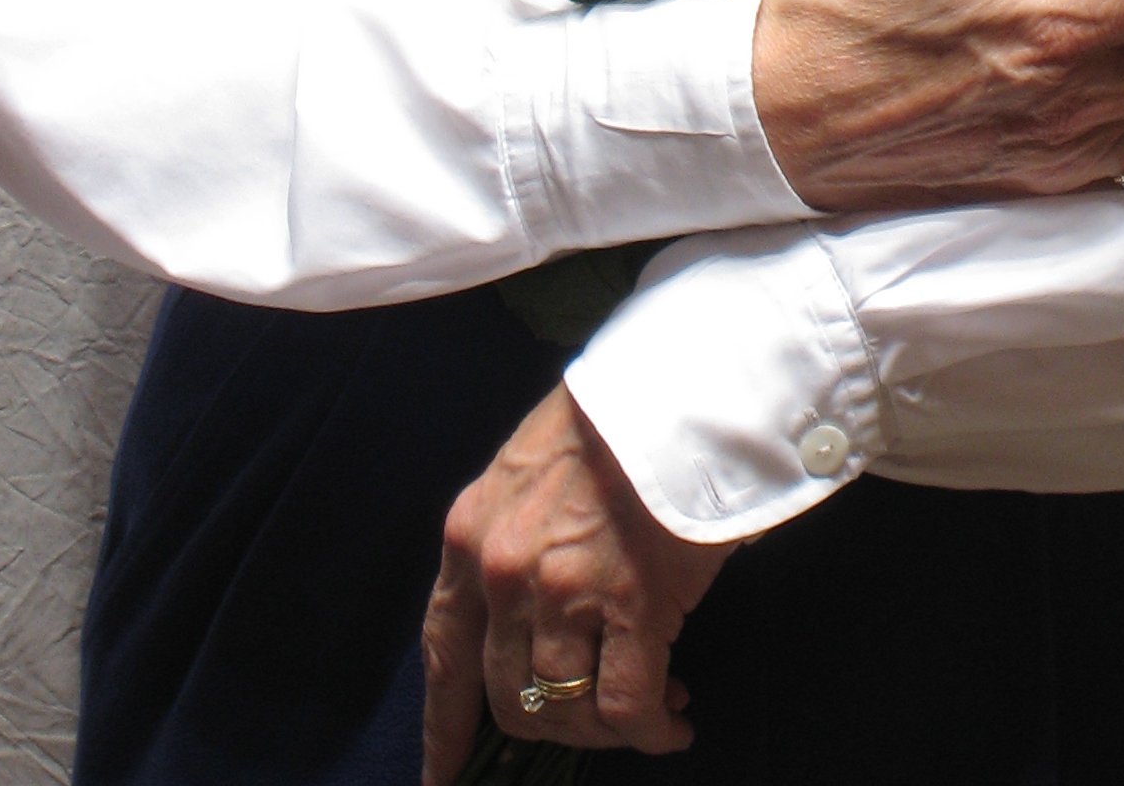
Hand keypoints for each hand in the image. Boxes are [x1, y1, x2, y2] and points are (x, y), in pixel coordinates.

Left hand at [420, 383, 735, 774]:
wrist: (680, 378)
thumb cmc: (612, 415)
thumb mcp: (525, 472)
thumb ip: (508, 541)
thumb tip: (525, 622)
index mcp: (469, 536)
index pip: (443, 654)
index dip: (444, 727)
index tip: (444, 775)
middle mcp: (502, 573)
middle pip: (508, 698)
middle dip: (552, 725)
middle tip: (594, 719)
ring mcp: (564, 592)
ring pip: (566, 711)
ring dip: (606, 729)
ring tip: (650, 711)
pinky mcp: (632, 604)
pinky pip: (627, 707)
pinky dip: (652, 729)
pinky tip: (675, 720)